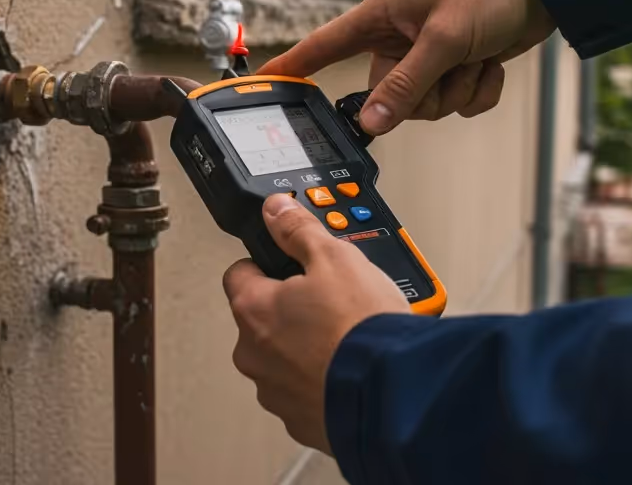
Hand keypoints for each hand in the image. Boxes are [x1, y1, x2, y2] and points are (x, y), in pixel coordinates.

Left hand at [222, 193, 410, 452]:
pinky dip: (323, 382)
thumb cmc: (361, 327)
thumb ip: (299, 230)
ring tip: (347, 339)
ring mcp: (275, 392)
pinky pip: (306, 393)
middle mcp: (254, 355)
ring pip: (283, 360)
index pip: (239, 274)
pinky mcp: (301, 422)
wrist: (392, 392)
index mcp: (253, 310)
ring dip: (307, 349)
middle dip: (292, 311)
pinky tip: (350, 370)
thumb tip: (275, 209)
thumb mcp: (336, 257)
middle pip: (262, 320)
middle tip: (332, 303)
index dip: (267, 264)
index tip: (293, 266)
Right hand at [260, 0, 554, 134]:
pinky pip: (457, 104)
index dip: (295, 65)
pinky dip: (478, 90)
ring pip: (425, 106)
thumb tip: (372, 122)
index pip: (325, 45)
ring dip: (458, 89)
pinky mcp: (455, 68)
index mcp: (382, 17)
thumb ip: (405, 83)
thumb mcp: (442, 38)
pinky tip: (490, 63)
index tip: (265, 83)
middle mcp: (399, 38)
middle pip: (386, 96)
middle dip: (425, 93)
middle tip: (450, 64)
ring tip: (476, 56)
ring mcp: (427, 56)